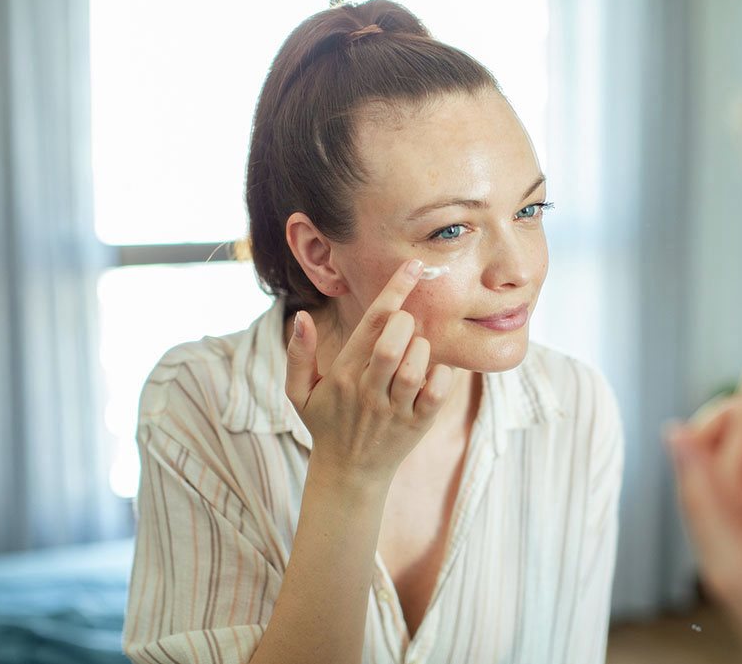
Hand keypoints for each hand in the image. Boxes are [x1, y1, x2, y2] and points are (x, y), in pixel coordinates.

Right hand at [285, 259, 455, 487]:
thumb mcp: (299, 392)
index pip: (372, 324)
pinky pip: (438, 392)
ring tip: (415, 350)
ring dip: (422, 349)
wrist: (349, 474)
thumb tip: (301, 317)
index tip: (414, 266)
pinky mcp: (418, 424)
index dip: (395, 290)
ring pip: (416, 367)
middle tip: (407, 323)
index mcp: (343, 374)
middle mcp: (368, 390)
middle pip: (392, 343)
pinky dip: (442, 375)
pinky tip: (433, 371)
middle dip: (406, 322)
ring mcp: (395, 409)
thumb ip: (299, 354)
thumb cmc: (326, 423)